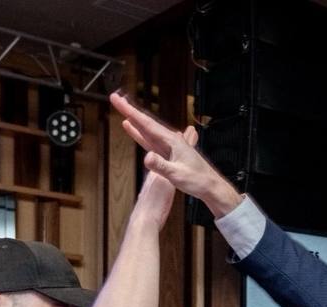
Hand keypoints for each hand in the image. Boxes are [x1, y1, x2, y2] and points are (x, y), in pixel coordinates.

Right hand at [109, 93, 241, 217]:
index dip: (130, 112)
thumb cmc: (198, 181)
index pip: (146, 123)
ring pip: (147, 129)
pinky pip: (151, 140)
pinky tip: (133, 130)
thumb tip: (147, 157)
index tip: (118, 101)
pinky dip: (140, 133)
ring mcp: (169, 146)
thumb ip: (161, 166)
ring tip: (122, 110)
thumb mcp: (177, 175)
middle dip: (129, 110)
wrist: (211, 187)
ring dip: (134, 120)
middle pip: (146, 122)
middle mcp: (170, 140)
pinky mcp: (169, 153)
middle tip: (115, 99)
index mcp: (172, 141)